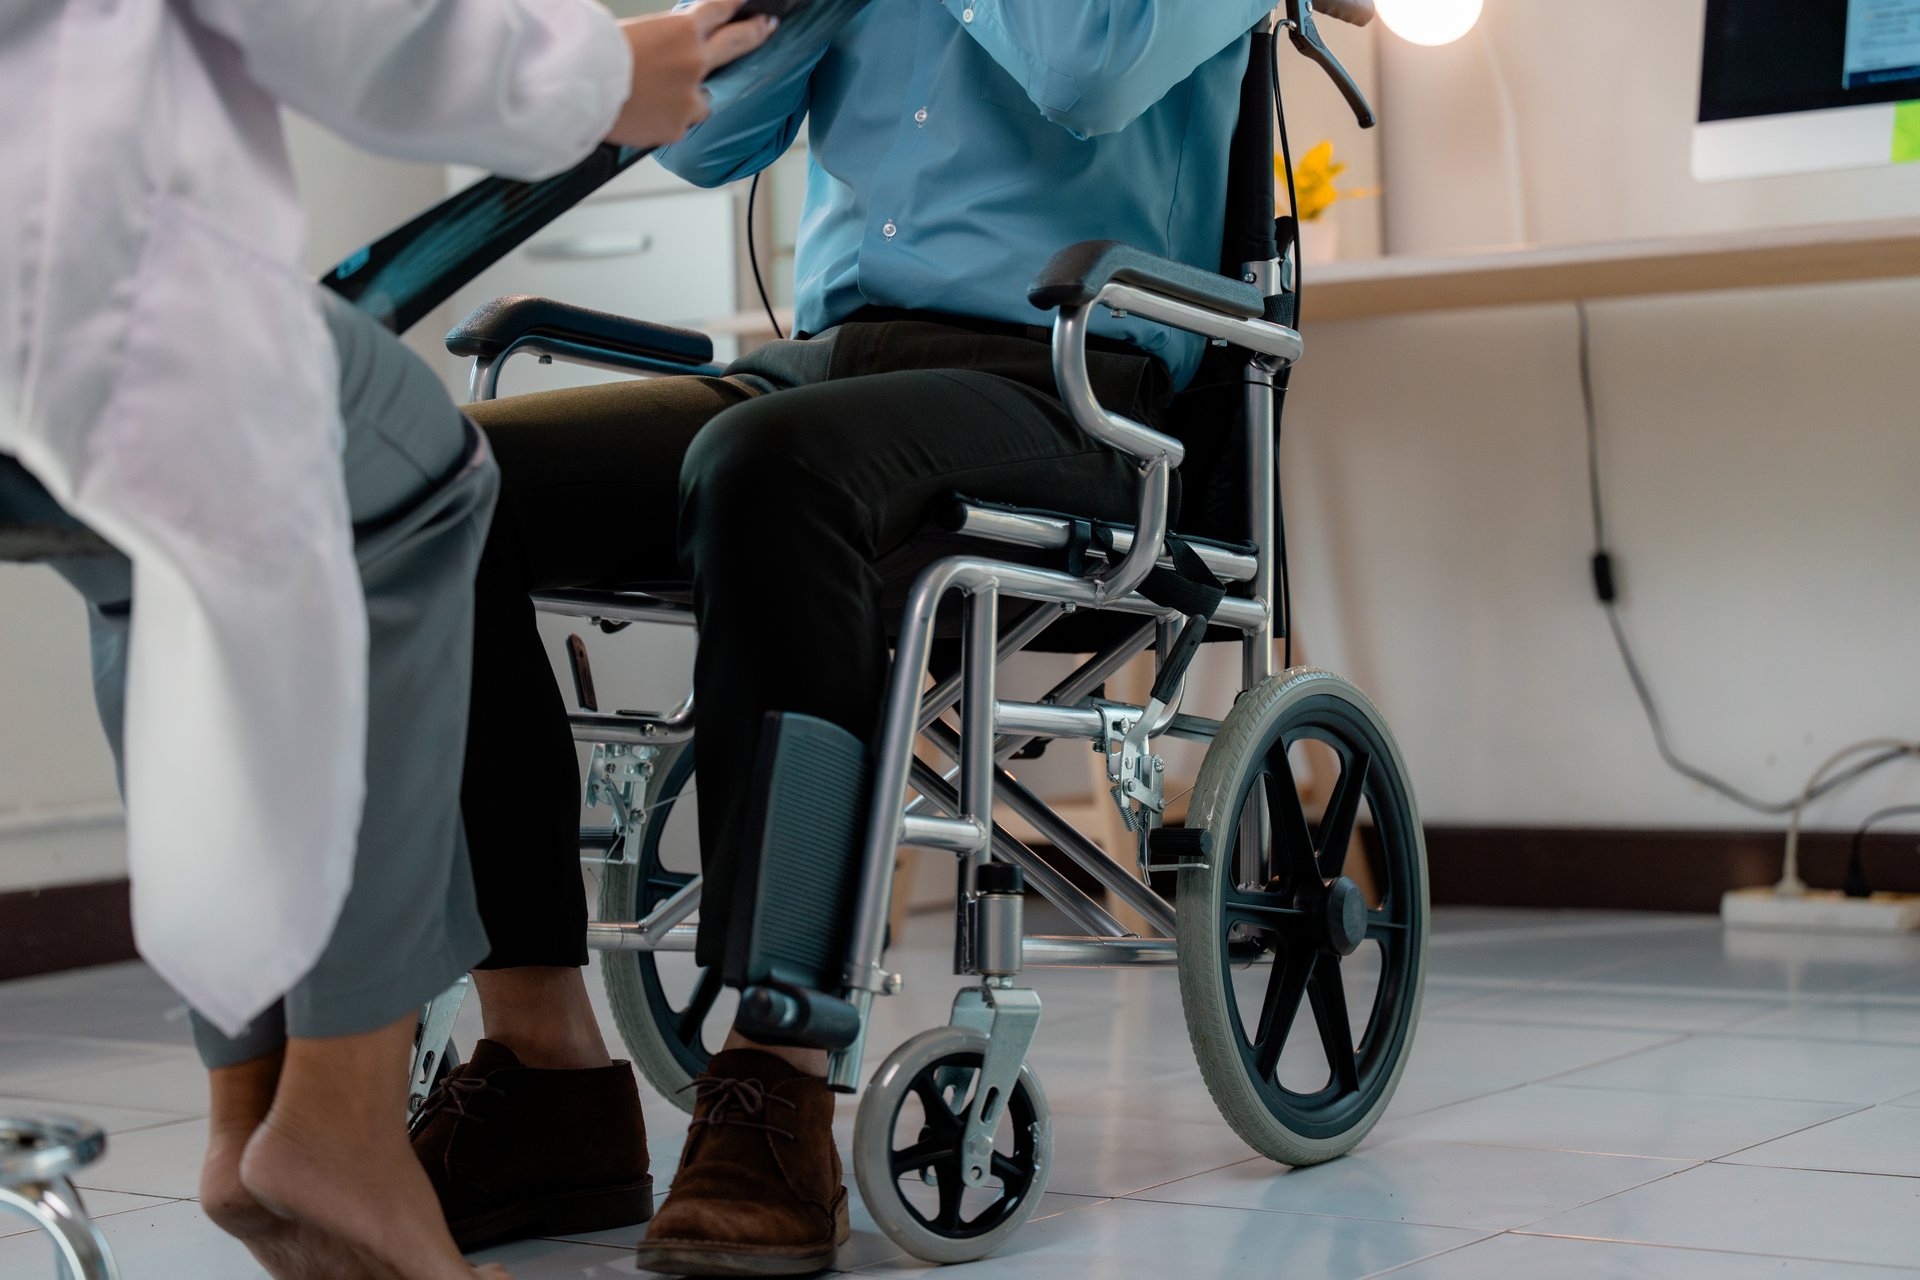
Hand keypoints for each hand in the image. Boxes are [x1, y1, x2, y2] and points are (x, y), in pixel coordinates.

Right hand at [607, 0, 777, 149]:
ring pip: (702, 98)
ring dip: (689, 96)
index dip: (739, 6)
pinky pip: (677, 123)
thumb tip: (666, 46)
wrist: (576, 91)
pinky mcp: (677, 127)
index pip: (720, 9)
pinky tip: (642, 115)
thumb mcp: (627, 30)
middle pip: (736, 43)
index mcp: (680, 30)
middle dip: (755, 32)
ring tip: (655, 96)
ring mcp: (689, 98)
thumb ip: (659, 37)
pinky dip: (665, 120)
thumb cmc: (590, 54)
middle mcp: (693, 63)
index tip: (756, 7)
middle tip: (767, 27)